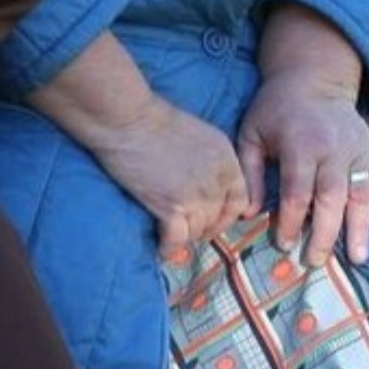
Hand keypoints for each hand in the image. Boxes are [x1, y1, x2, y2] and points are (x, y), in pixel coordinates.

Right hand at [82, 95, 251, 258]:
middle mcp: (218, 182)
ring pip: (197, 232)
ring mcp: (196, 197)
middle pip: (217, 219)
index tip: (214, 220)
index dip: (227, 215)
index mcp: (227, 161)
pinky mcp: (171, 209)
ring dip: (185, 236)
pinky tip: (162, 249)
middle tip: (188, 230)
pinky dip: (169, 247)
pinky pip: (175, 240)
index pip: (240, 200)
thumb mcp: (198, 135)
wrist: (129, 120)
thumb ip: (208, 162)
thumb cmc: (155, 119)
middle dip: (204, 228)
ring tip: (171, 235)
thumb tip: (200, 184)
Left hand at [236, 68, 368, 265]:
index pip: (298, 192)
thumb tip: (249, 213)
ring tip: (357, 258)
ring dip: (360, 228)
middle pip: (332, 198)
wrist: (313, 77)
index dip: (291, 222)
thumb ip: (251, 172)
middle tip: (316, 261)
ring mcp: (358, 150)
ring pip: (362, 194)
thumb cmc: (275, 109)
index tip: (284, 244)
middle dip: (325, 233)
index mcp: (301, 145)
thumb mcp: (252, 133)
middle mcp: (333, 149)